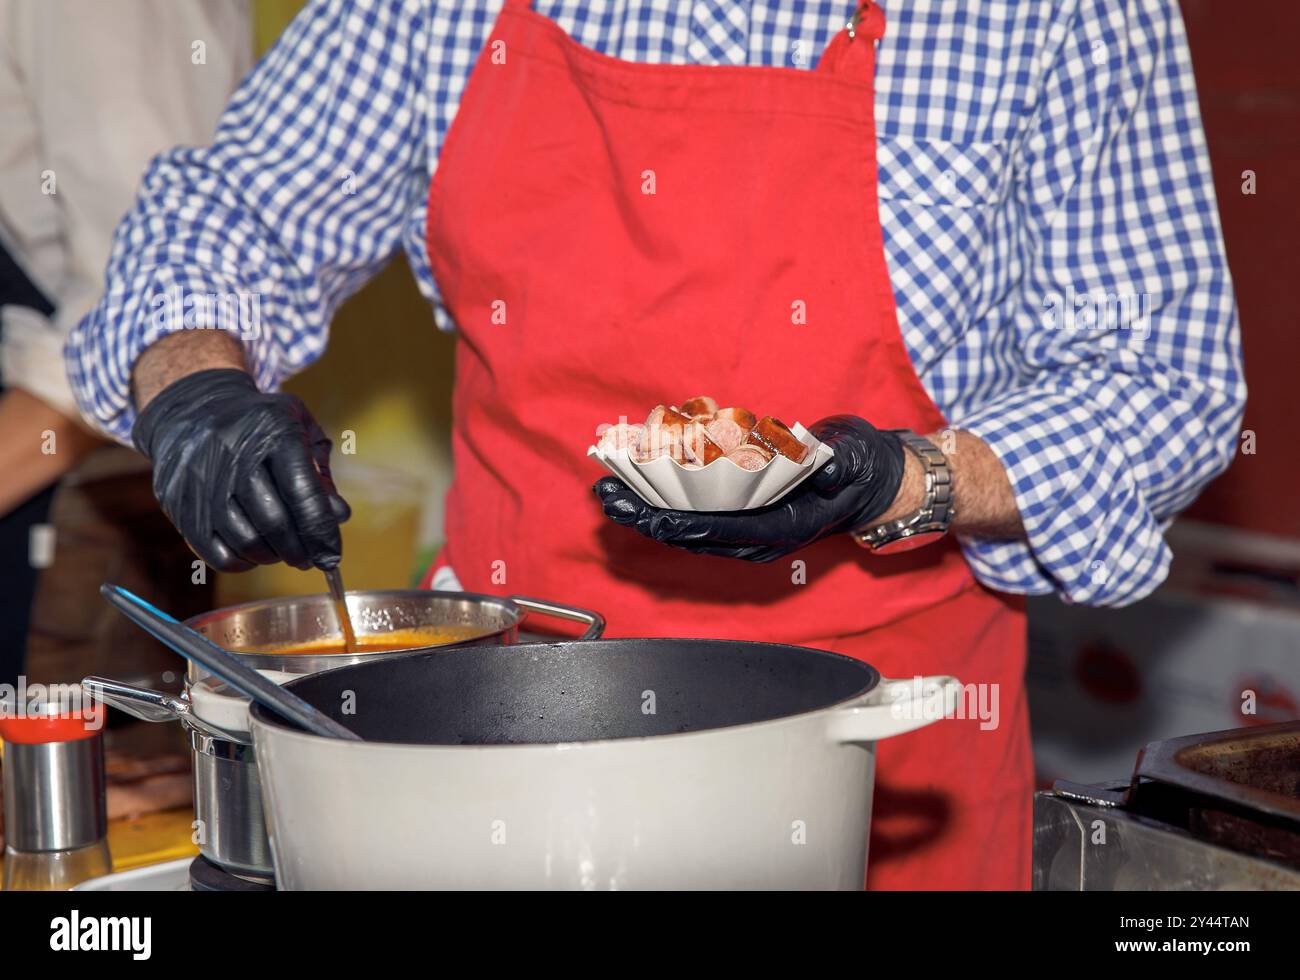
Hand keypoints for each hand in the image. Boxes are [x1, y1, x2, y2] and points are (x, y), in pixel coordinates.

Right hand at [132, 368, 350, 571]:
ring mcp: (201, 479)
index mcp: (273, 431)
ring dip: (272, 557)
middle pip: (273, 522)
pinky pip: (215, 551)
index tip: (332, 557)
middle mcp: (234, 454)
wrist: (192, 408)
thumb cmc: (261, 425)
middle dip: (299, 551)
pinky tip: (254, 553)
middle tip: (311, 559)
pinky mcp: (179, 501)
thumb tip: (339, 516)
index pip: (302, 492)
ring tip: (283, 551)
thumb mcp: (300, 430)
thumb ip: (321, 473)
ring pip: (245, 540)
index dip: (321, 531)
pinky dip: (242, 562)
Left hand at [593, 415, 904, 561]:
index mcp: (784, 528)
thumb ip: (841, 464)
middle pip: (693, 536)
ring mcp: (747, 533)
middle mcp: (759, 538)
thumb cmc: (859, 469)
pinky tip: (634, 488)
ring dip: (646, 513)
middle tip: (609, 498)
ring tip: (609, 494)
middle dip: (648, 518)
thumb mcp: (857, 459)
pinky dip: (662, 504)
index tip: (647, 511)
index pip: (724, 529)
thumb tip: (827, 468)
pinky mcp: (738, 521)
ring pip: (687, 530)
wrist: (867, 484)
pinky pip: (692, 518)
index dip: (682, 521)